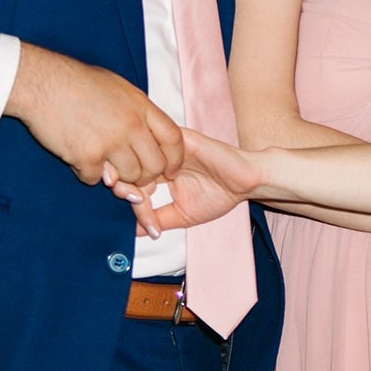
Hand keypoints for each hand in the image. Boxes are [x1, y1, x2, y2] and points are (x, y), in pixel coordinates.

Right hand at [4, 43, 182, 188]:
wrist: (43, 82)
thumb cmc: (78, 82)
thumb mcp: (119, 88)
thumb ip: (136, 112)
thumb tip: (146, 137)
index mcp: (141, 106)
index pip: (174, 138)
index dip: (175, 159)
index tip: (171, 169)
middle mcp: (130, 125)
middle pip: (155, 165)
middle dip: (147, 176)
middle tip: (134, 175)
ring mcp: (110, 142)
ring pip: (130, 178)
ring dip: (119, 178)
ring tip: (105, 163)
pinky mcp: (86, 157)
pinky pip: (96, 180)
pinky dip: (88, 174)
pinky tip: (79, 157)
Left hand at [112, 128, 261, 234]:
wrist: (246, 182)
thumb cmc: (219, 195)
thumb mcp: (182, 215)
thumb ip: (157, 219)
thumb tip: (131, 232)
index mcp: (158, 172)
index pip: (131, 181)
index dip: (127, 199)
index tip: (135, 222)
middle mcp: (160, 157)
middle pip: (129, 165)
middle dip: (124, 185)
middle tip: (133, 204)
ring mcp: (170, 147)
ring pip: (139, 154)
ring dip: (136, 175)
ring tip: (140, 195)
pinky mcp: (182, 138)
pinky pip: (159, 142)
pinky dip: (156, 162)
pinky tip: (162, 179)